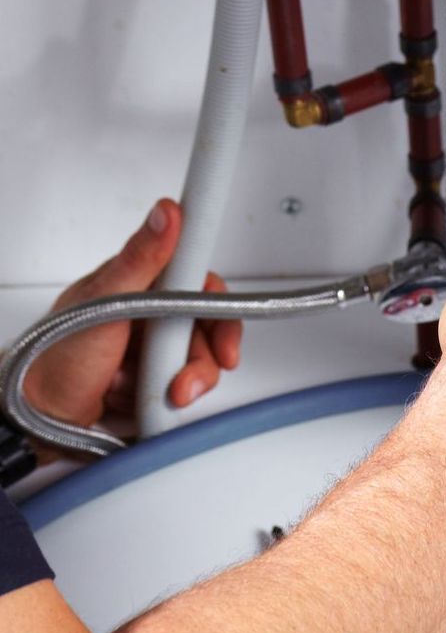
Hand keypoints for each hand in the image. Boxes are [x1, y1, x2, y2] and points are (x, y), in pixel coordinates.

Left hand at [22, 199, 242, 453]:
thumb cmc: (50, 359)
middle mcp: (150, 313)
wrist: (32, 420)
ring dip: (179, 383)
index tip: (225, 331)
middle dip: (202, 359)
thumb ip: (139, 258)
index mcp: (141, 283)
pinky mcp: (152, 379)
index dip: (218, 305)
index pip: (198, 281)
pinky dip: (164, 398)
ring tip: (142, 389)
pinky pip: (183, 386)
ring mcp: (152, 348)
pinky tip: (134, 397)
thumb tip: (165, 213)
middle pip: (206, 327)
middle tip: (184, 380)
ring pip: (198, 361)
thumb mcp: (102, 302)